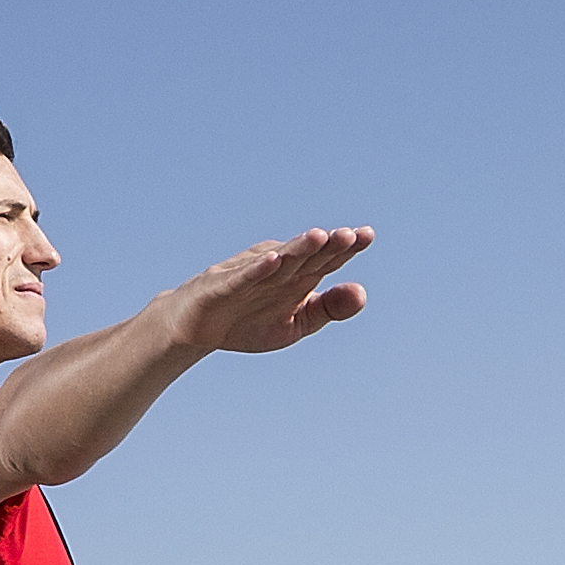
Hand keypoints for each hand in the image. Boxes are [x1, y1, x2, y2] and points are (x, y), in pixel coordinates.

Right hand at [156, 225, 372, 356]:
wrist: (197, 329)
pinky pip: (242, 277)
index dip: (346, 248)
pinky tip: (273, 260)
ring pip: (278, 260)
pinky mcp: (221, 285)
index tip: (367, 235)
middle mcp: (275, 269)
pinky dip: (257, 269)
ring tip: (319, 236)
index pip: (326, 259)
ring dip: (297, 248)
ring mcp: (248, 274)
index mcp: (296, 276)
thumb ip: (328, 309)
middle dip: (327, 245)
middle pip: (306, 255)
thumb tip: (362, 292)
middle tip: (350, 235)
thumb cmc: (248, 321)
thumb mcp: (295, 325)